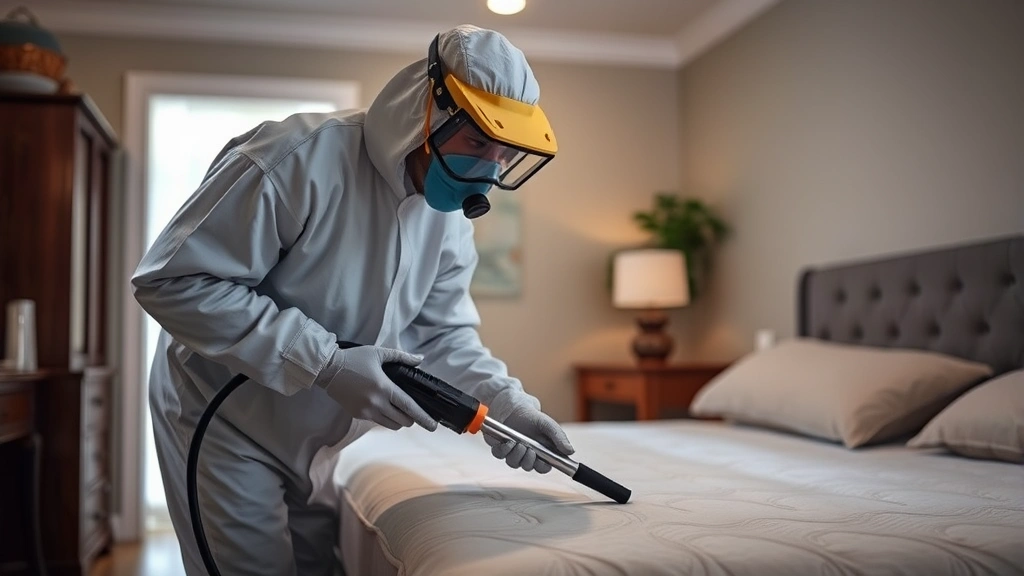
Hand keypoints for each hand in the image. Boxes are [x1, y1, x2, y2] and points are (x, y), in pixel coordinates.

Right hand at [317, 346, 437, 431]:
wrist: (328, 369)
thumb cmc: (354, 359)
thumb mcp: (379, 353)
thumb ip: (402, 357)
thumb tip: (420, 360)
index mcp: (384, 388)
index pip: (409, 407)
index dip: (423, 417)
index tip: (433, 425)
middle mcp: (376, 403)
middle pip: (402, 421)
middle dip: (411, 418)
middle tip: (413, 412)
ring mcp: (366, 412)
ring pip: (391, 425)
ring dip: (398, 420)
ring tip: (398, 410)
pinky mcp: (357, 415)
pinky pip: (377, 421)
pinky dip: (384, 417)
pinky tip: (382, 407)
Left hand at [484, 404, 573, 472]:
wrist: (512, 403)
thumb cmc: (530, 415)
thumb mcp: (547, 424)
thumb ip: (559, 437)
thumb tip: (570, 451)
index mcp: (540, 450)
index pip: (543, 467)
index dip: (543, 467)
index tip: (543, 461)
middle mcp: (526, 453)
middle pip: (528, 467)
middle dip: (529, 461)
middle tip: (530, 450)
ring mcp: (512, 450)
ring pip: (514, 463)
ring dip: (517, 455)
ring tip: (519, 443)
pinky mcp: (499, 446)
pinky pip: (500, 455)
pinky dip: (504, 450)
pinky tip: (509, 442)